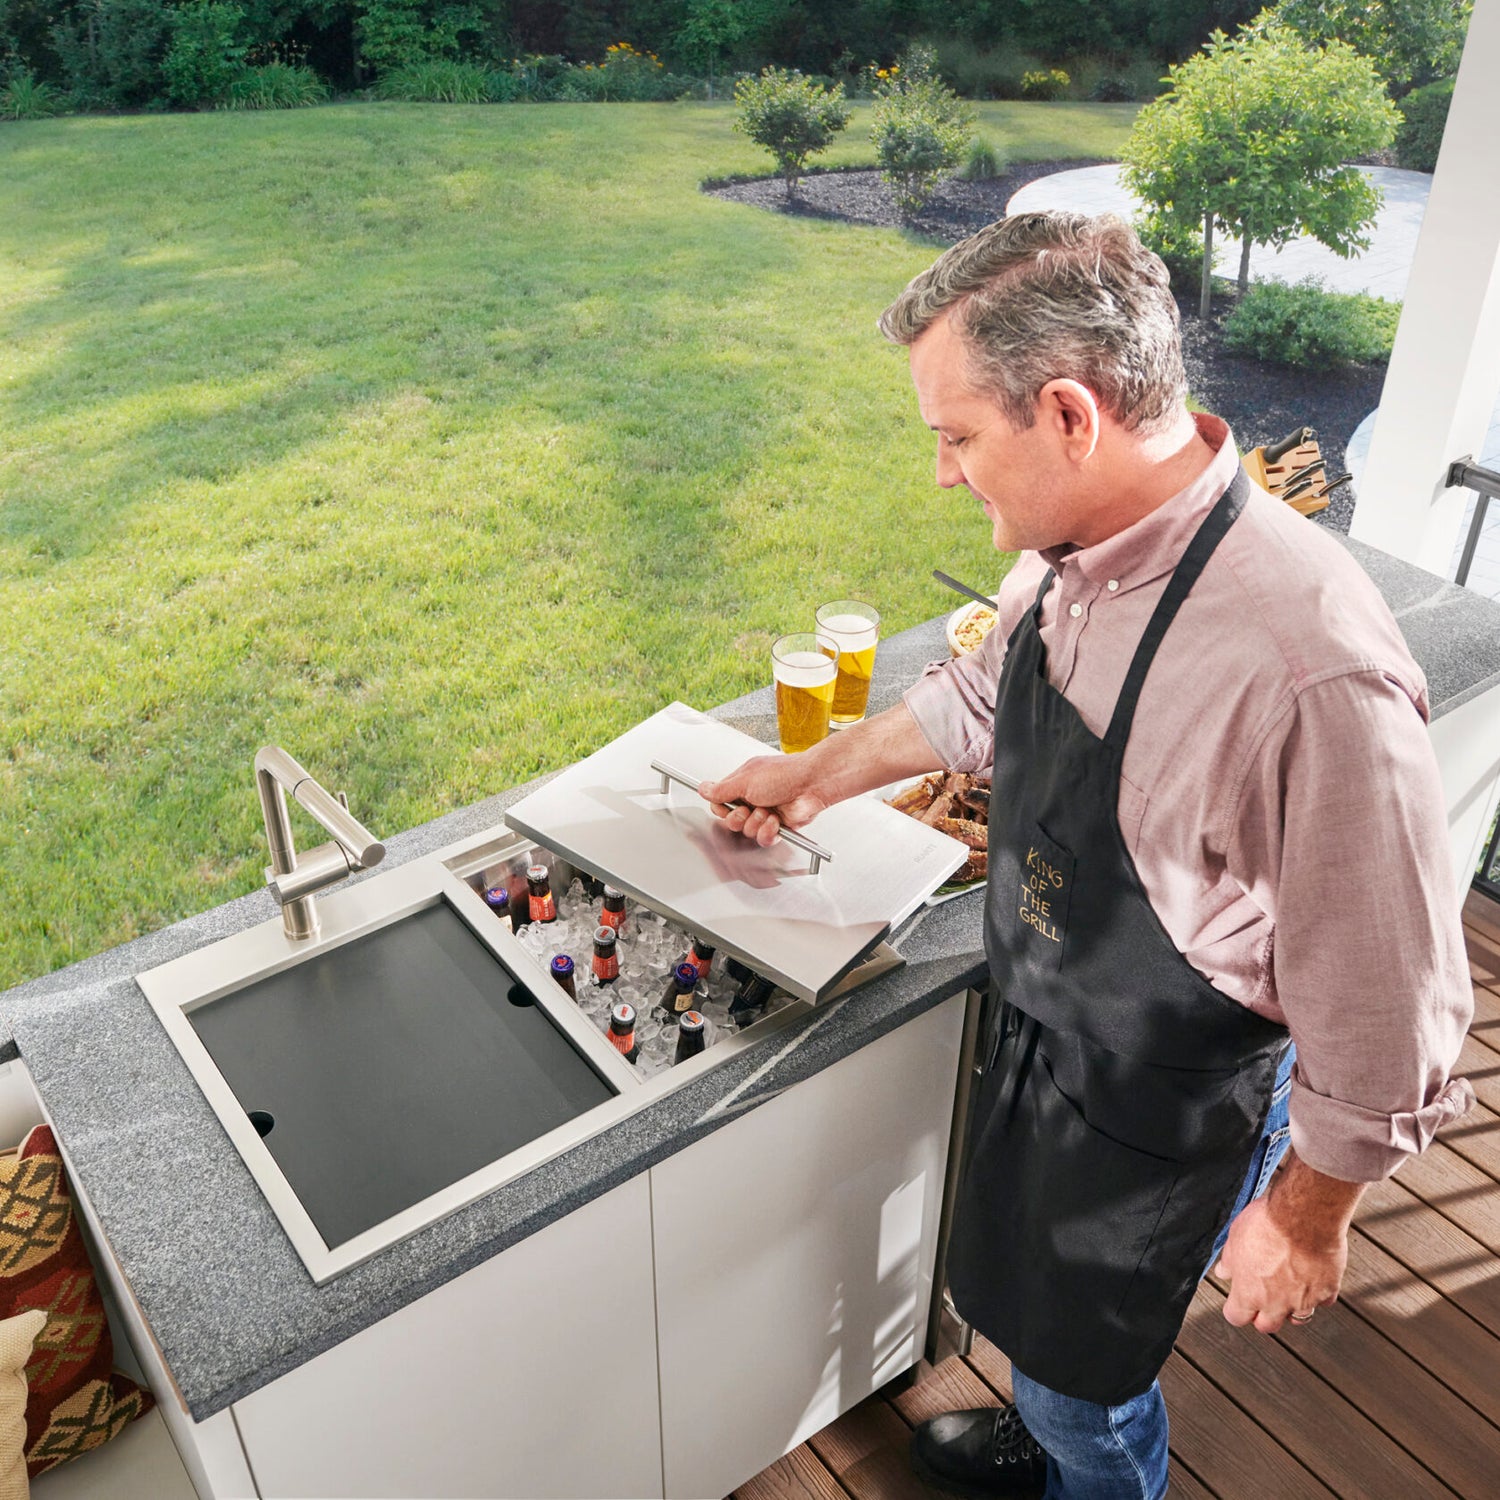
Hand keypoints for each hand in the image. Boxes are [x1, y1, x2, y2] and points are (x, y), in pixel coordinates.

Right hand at [698, 755, 833, 846]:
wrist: (812, 785)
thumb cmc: (784, 774)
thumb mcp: (745, 780)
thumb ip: (721, 789)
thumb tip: (702, 788)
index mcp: (743, 784)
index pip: (720, 802)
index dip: (721, 808)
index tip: (728, 805)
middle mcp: (753, 799)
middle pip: (731, 820)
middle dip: (738, 818)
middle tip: (748, 808)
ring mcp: (765, 813)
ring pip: (746, 831)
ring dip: (756, 822)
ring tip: (768, 811)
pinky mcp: (777, 827)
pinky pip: (763, 839)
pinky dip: (768, 832)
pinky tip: (776, 821)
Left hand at [1215, 1195, 1345, 1332]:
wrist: (1304, 1216)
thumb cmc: (1266, 1224)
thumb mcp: (1235, 1238)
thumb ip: (1229, 1261)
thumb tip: (1224, 1272)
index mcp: (1249, 1293)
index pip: (1236, 1317)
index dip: (1236, 1309)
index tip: (1237, 1301)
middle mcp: (1276, 1304)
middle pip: (1268, 1325)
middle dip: (1264, 1315)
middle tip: (1263, 1297)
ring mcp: (1304, 1300)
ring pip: (1298, 1318)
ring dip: (1292, 1308)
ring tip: (1289, 1288)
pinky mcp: (1327, 1291)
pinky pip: (1322, 1300)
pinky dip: (1317, 1292)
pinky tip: (1312, 1276)